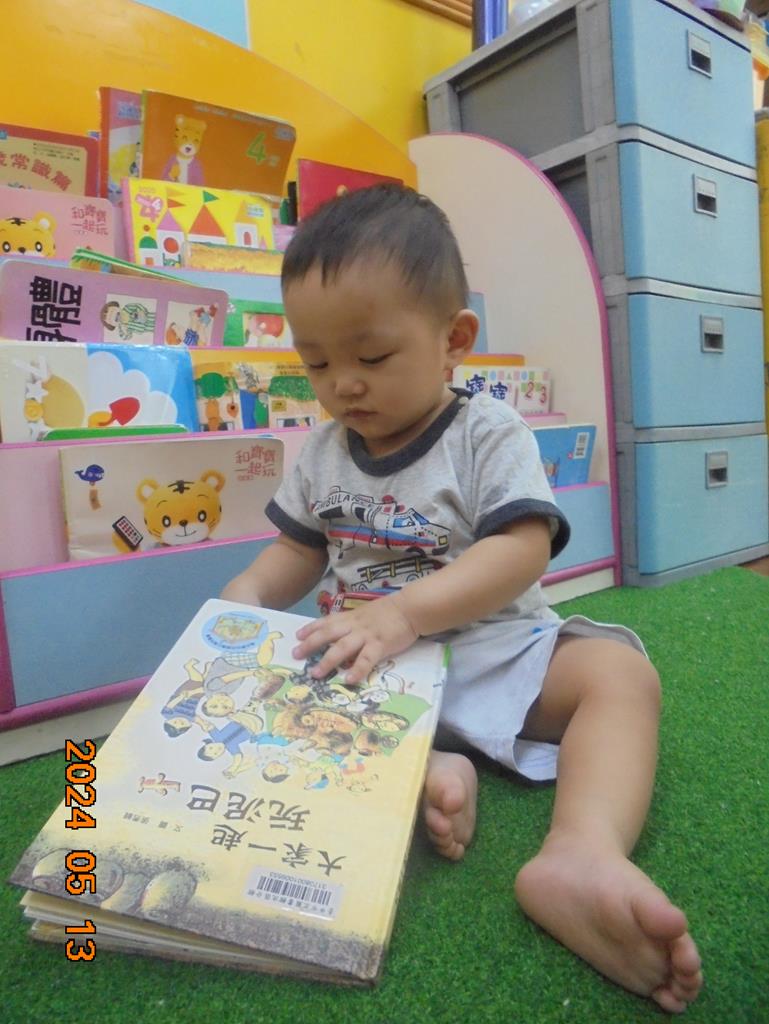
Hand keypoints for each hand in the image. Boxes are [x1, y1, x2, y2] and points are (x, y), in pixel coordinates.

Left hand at [292, 597, 417, 685]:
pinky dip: (357, 670)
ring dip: (327, 661)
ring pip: (342, 648)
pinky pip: (366, 659)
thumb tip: (340, 633)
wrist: (410, 608)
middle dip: (310, 644)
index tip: (297, 636)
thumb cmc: (389, 612)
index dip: (311, 628)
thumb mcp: (366, 613)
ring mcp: (366, 635)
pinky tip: (348, 680)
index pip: (327, 621)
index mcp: (351, 617)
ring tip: (315, 674)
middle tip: (296, 654)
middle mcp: (355, 625)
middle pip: (328, 634)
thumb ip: (353, 622)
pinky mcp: (380, 645)